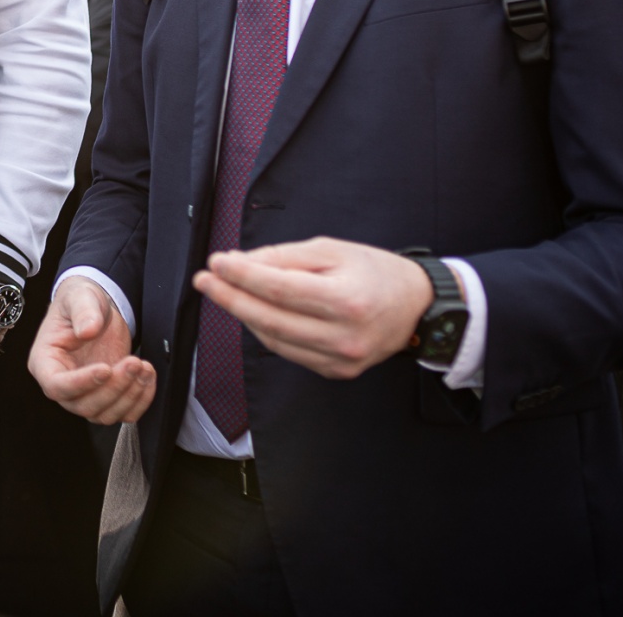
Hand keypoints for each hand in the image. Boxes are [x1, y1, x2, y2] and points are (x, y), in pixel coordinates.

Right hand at [28, 276, 156, 423]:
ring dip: (129, 395)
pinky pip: (124, 414)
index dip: (81, 383)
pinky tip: (147, 376)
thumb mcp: (80, 296)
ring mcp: (86, 394)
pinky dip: (140, 400)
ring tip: (143, 366)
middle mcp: (62, 384)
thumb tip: (87, 330)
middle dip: (113, 388)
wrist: (98, 310)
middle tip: (133, 362)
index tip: (105, 368)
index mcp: (45, 362)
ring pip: (105, 415)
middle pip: (83, 405)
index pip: (56, 386)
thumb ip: (83, 311)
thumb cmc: (81, 302)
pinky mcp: (108, 398)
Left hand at [193, 238, 433, 380]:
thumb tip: (239, 264)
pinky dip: (266, 331)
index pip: (280, 290)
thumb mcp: (331, 251)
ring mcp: (341, 360)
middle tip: (204, 280)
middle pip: (271, 320)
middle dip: (231, 298)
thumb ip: (284, 258)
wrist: (418, 307)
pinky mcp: (337, 372)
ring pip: (275, 339)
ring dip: (243, 315)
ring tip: (223, 291)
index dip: (242, 277)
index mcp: (346, 300)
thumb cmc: (374, 271)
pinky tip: (253, 312)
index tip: (215, 263)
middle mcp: (344, 336)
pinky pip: (289, 352)